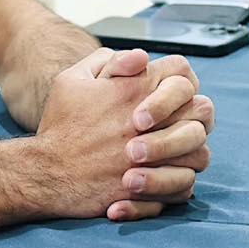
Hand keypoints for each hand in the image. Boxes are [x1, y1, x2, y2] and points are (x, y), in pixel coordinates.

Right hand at [33, 47, 208, 220]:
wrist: (46, 172)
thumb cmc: (60, 125)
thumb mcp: (71, 81)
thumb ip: (107, 61)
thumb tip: (141, 57)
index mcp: (132, 90)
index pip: (181, 72)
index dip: (177, 80)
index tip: (163, 94)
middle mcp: (148, 122)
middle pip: (202, 110)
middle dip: (191, 115)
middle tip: (173, 125)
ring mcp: (152, 158)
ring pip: (200, 152)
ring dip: (189, 151)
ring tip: (171, 154)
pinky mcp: (149, 189)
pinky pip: (186, 185)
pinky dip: (179, 181)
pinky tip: (162, 176)